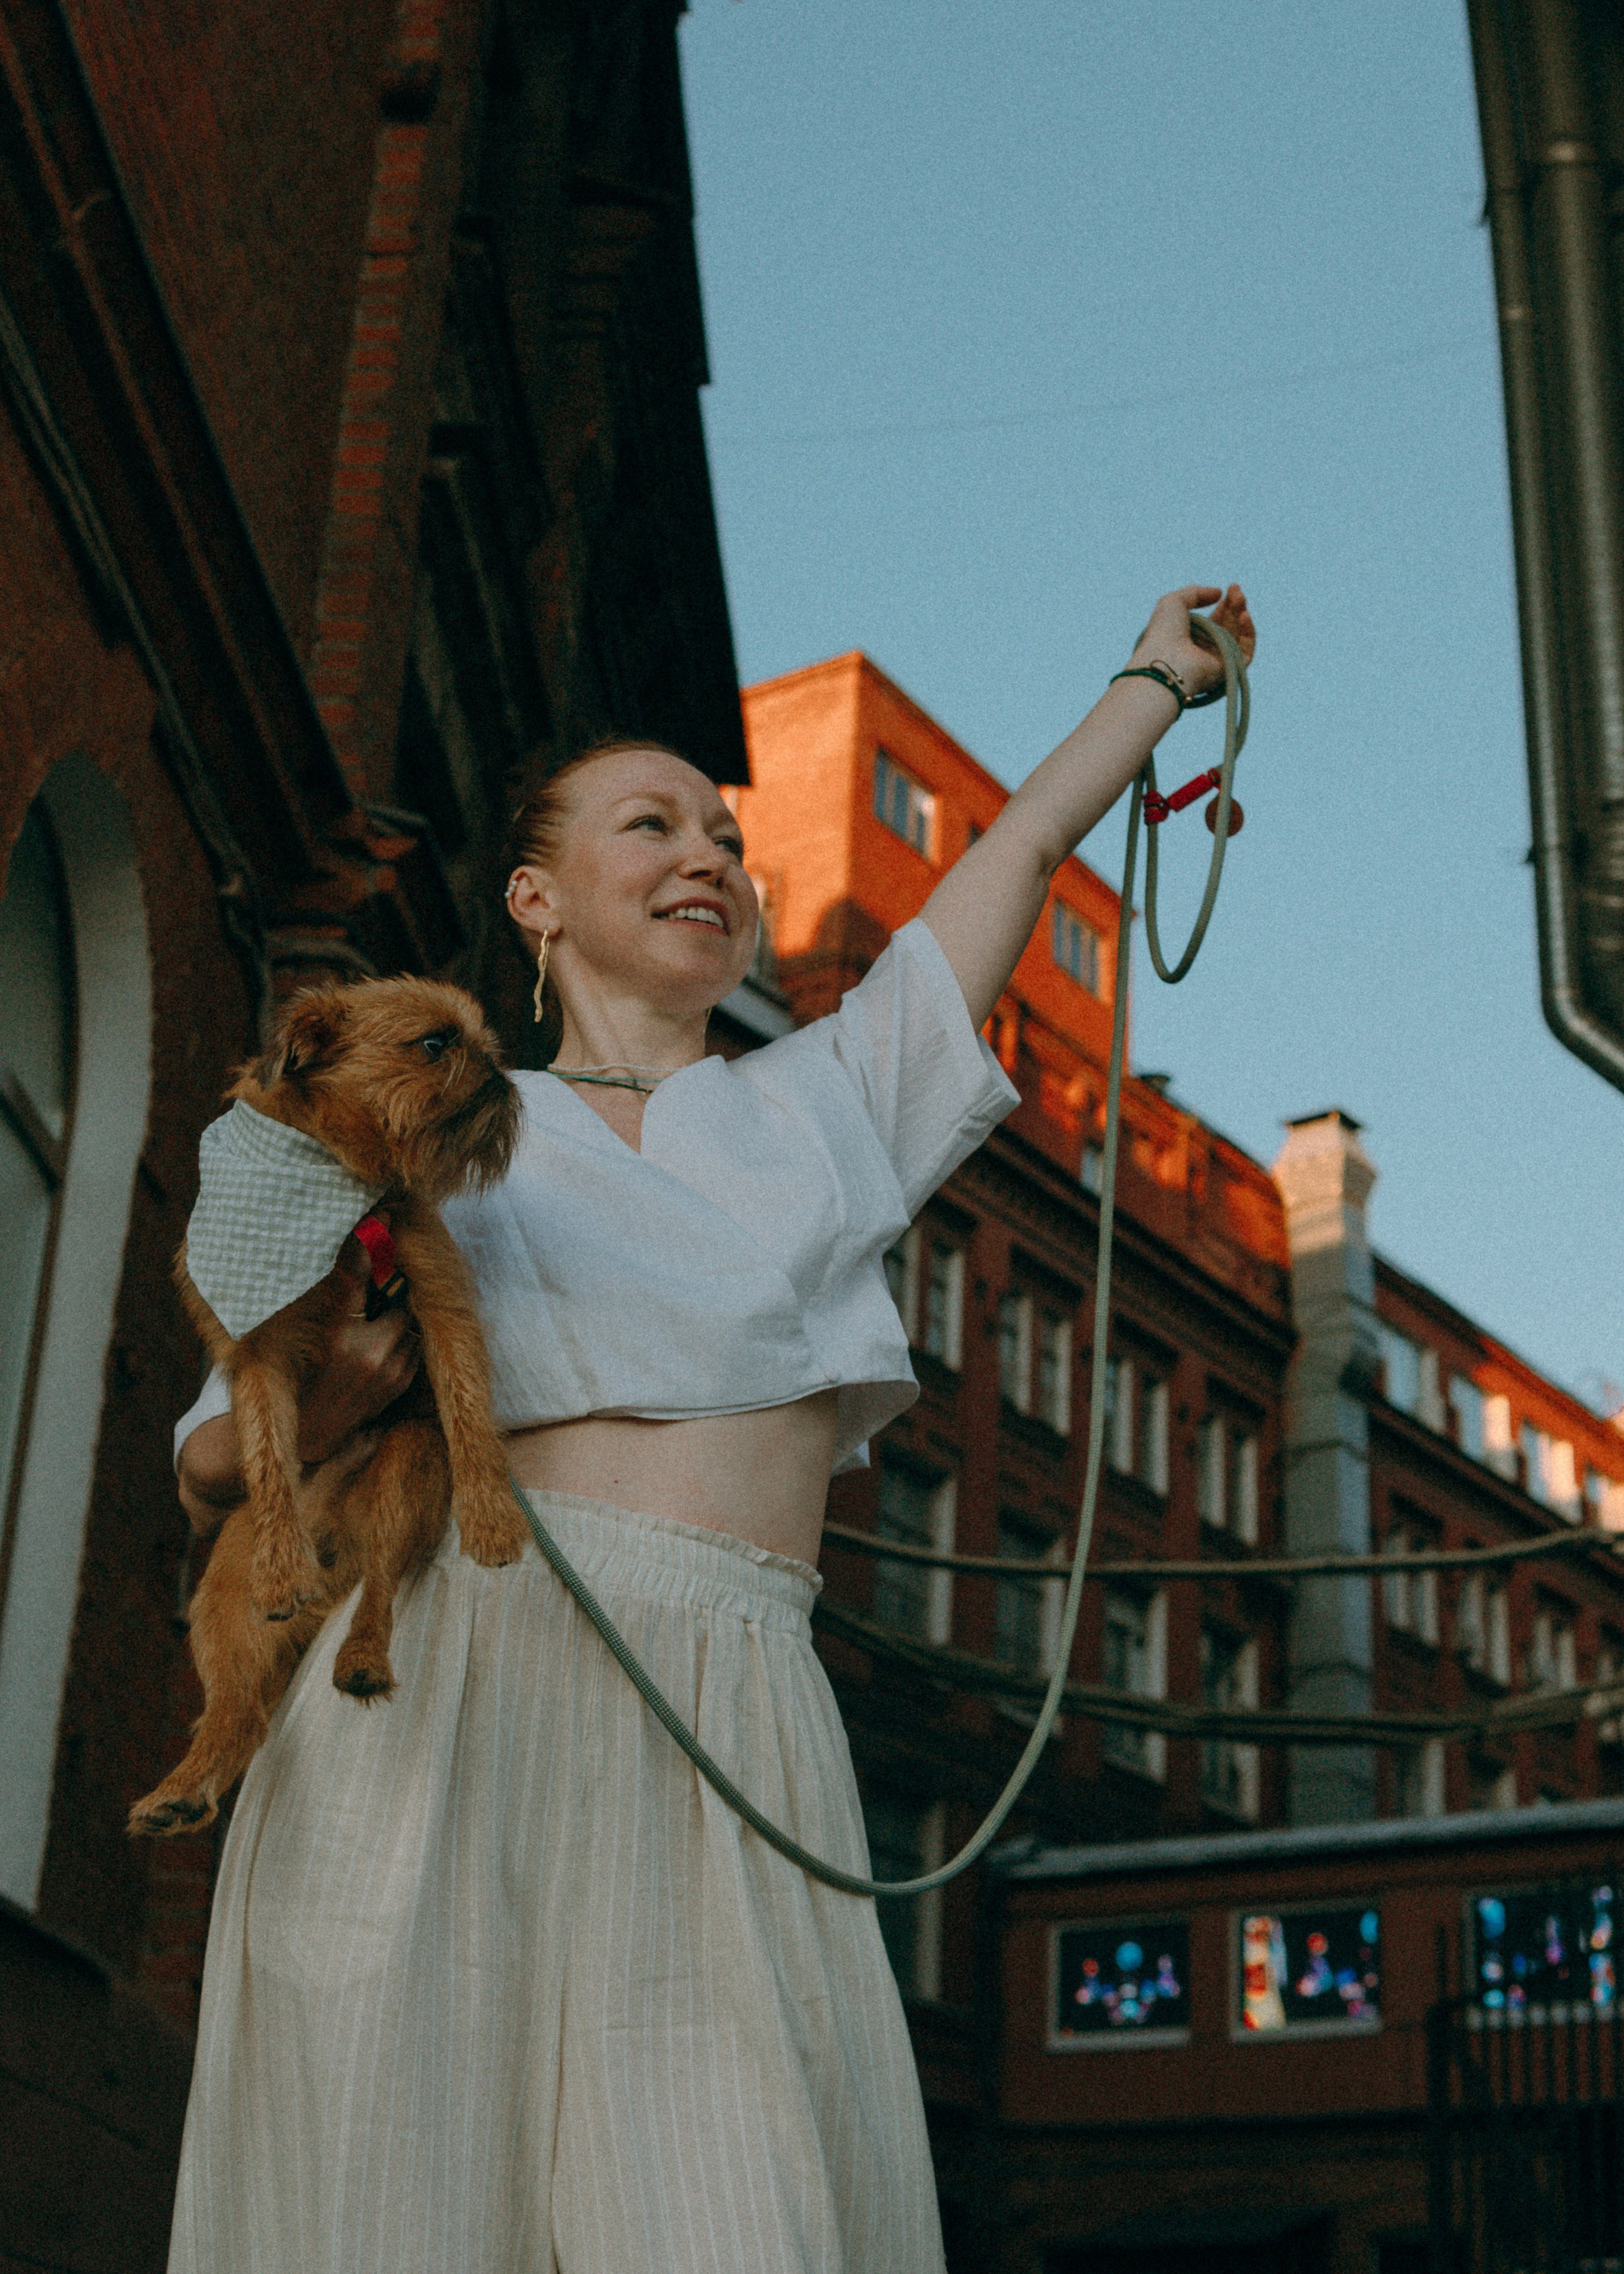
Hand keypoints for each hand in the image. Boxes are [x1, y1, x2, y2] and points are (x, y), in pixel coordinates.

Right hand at [295, 1232, 422, 1465]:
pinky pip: (413, 1344)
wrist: (311, 1432)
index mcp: (335, 1334)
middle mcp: (366, 1351)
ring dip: (398, 1313)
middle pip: (395, 1297)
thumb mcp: (309, 1332)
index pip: (356, 1273)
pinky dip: (403, 1336)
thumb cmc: (303, 1375)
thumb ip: (335, 1294)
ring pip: (407, 1320)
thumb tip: (361, 1249)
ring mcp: (388, 1370)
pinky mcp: (399, 1383)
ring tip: (378, 1317)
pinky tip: (385, 1340)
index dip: (372, 1239)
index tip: (388, 1211)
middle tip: (382, 1282)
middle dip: (389, 1288)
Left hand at [1130, 583, 1255, 703]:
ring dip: (1240, 614)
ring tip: (1240, 597)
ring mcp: (1216, 662)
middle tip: (1236, 589)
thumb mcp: (1173, 603)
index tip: (1231, 588)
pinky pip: (1245, 652)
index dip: (1224, 604)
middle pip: (1227, 626)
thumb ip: (1195, 593)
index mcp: (1190, 639)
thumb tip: (1219, 593)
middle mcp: (1204, 652)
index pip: (1214, 620)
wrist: (1166, 663)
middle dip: (1233, 606)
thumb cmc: (1163, 633)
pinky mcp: (1227, 671)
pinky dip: (1248, 633)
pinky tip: (1244, 615)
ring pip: (1236, 635)